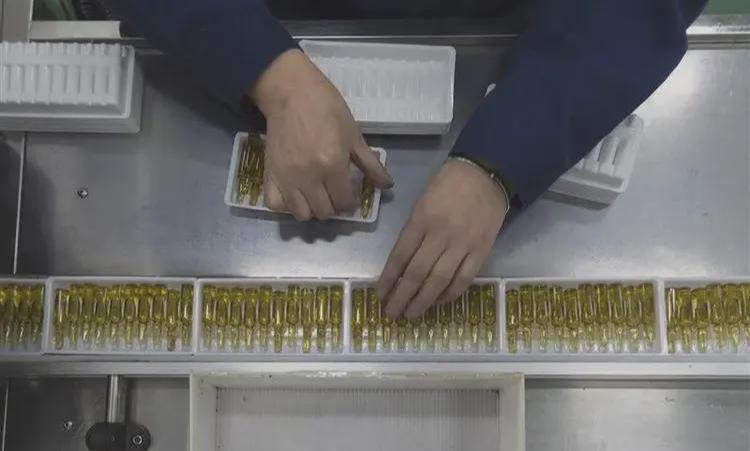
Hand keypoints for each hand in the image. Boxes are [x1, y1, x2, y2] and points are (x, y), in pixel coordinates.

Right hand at [251, 49, 391, 220]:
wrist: (291, 92)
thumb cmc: (327, 107)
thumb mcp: (353, 135)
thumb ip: (370, 164)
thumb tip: (387, 185)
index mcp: (333, 165)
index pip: (345, 202)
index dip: (352, 202)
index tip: (352, 195)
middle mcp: (309, 176)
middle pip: (324, 212)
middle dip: (334, 206)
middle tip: (336, 193)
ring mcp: (287, 177)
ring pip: (302, 214)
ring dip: (313, 209)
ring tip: (317, 196)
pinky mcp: (270, 173)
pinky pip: (275, 204)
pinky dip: (287, 206)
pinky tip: (296, 195)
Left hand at [377, 160, 507, 316]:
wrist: (486, 174)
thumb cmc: (448, 184)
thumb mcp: (422, 201)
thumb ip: (413, 231)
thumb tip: (403, 262)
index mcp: (421, 219)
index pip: (400, 256)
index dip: (388, 279)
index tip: (380, 295)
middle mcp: (440, 235)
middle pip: (416, 273)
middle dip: (401, 297)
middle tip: (391, 313)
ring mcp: (463, 244)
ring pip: (438, 281)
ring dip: (422, 301)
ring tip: (410, 314)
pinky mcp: (481, 251)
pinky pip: (463, 279)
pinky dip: (449, 294)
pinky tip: (438, 302)